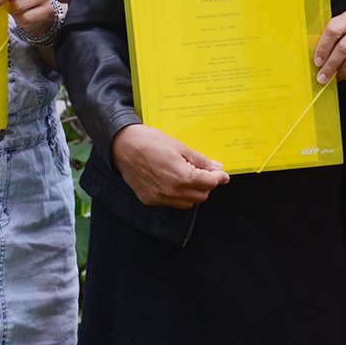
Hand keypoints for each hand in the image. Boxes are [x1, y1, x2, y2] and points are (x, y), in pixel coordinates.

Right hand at [109, 123, 229, 208]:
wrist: (123, 146)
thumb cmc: (150, 141)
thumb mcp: (180, 146)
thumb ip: (200, 160)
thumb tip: (216, 168)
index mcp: (181, 176)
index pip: (209, 183)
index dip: (219, 178)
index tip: (222, 175)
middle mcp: (171, 191)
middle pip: (201, 196)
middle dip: (206, 185)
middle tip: (204, 172)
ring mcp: (160, 198)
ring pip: (188, 203)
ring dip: (193, 192)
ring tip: (187, 176)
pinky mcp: (150, 200)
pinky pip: (172, 203)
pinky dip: (178, 195)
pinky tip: (173, 182)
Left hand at [313, 8, 345, 84]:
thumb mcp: (345, 30)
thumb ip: (331, 39)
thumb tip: (315, 58)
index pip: (333, 30)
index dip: (323, 48)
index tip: (317, 62)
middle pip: (344, 47)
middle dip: (330, 65)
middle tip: (323, 77)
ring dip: (342, 72)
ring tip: (336, 77)